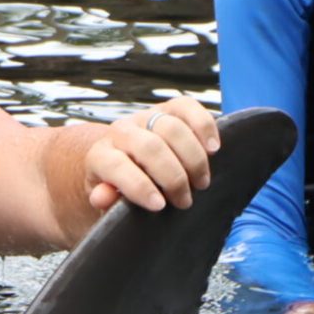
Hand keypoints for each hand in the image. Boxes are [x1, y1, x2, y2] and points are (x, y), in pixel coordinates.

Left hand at [83, 96, 217, 213]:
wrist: (128, 162)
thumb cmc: (121, 187)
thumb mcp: (110, 199)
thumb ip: (106, 198)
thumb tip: (102, 196)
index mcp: (101, 155)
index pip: (115, 165)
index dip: (138, 186)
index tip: (159, 206)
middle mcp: (121, 131)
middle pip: (150, 146)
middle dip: (173, 177)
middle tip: (185, 201)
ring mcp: (146, 117)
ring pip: (172, 128)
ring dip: (193, 159)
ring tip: (201, 183)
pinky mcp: (169, 108)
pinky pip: (188, 108)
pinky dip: (204, 127)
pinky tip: (213, 149)